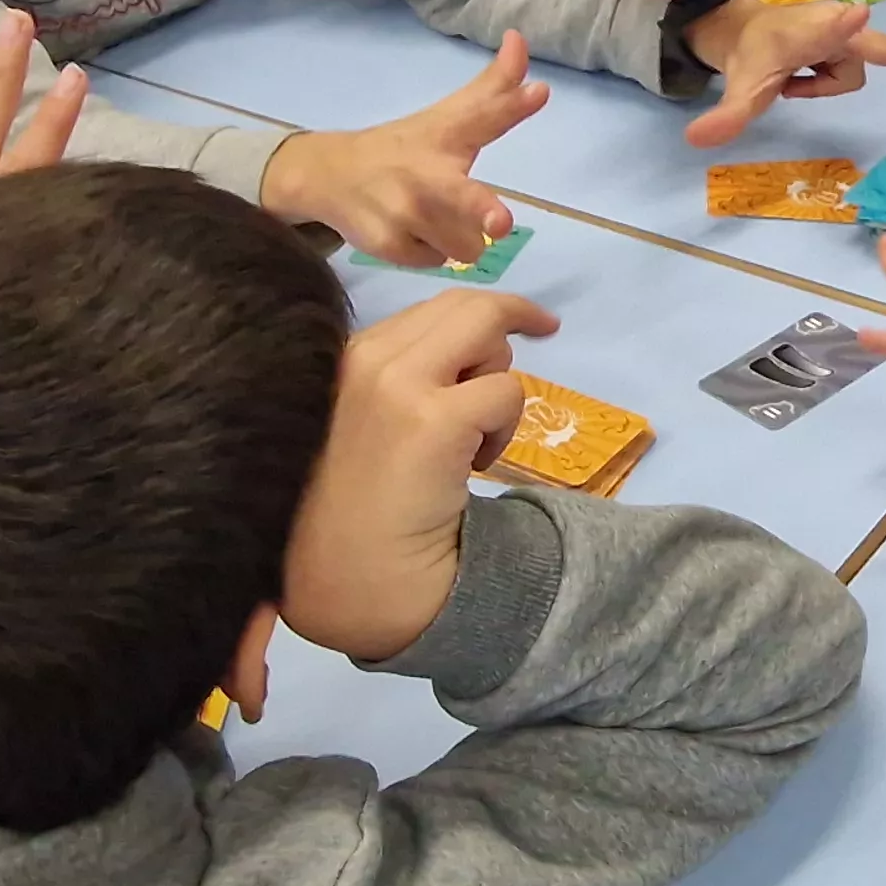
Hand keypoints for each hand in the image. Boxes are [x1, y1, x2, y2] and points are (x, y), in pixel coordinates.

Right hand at [263, 33, 545, 263]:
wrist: (331, 176)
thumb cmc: (405, 147)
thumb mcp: (449, 118)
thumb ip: (494, 89)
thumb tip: (521, 38)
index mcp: (446, 135)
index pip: (484, 115)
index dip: (511, 104)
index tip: (538, 91)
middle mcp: (424, 173)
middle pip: (464, 200)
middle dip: (483, 211)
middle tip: (500, 222)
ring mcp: (404, 213)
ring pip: (466, 247)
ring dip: (459, 237)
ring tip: (431, 215)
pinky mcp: (388, 247)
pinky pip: (438, 262)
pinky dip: (429, 252)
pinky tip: (408, 231)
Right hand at [279, 289, 562, 661]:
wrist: (345, 581)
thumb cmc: (350, 516)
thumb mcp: (364, 423)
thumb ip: (402, 378)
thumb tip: (475, 346)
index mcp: (343, 357)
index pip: (426, 308)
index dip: (478, 315)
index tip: (517, 321)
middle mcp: (364, 358)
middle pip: (464, 303)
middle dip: (507, 324)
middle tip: (542, 341)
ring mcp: (396, 386)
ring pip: (488, 335)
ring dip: (499, 388)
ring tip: (469, 448)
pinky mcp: (431, 421)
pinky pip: (506, 392)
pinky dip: (505, 429)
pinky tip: (474, 468)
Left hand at [680, 0, 885, 148]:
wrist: (745, 29)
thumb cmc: (749, 54)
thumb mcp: (740, 88)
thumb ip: (725, 115)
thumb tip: (694, 141)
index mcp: (807, 33)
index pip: (830, 28)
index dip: (843, 26)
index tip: (858, 15)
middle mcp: (834, 26)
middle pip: (879, 49)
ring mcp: (848, 31)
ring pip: (853, 75)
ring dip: (824, 84)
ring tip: (792, 80)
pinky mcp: (855, 38)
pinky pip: (851, 73)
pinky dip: (826, 80)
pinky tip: (802, 74)